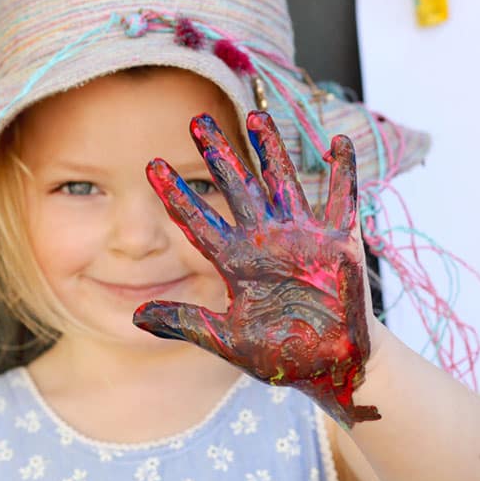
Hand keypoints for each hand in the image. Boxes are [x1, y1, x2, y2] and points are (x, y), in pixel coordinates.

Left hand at [133, 111, 379, 427]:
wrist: (331, 366)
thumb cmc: (282, 354)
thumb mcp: (227, 340)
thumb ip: (186, 323)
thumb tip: (135, 317)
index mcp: (237, 262)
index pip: (199, 221)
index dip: (177, 194)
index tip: (151, 166)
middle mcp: (266, 241)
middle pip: (238, 187)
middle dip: (219, 154)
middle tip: (197, 120)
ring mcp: (303, 237)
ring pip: (282, 182)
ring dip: (271, 150)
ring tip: (256, 114)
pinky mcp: (339, 242)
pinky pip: (342, 200)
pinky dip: (343, 172)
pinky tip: (338, 142)